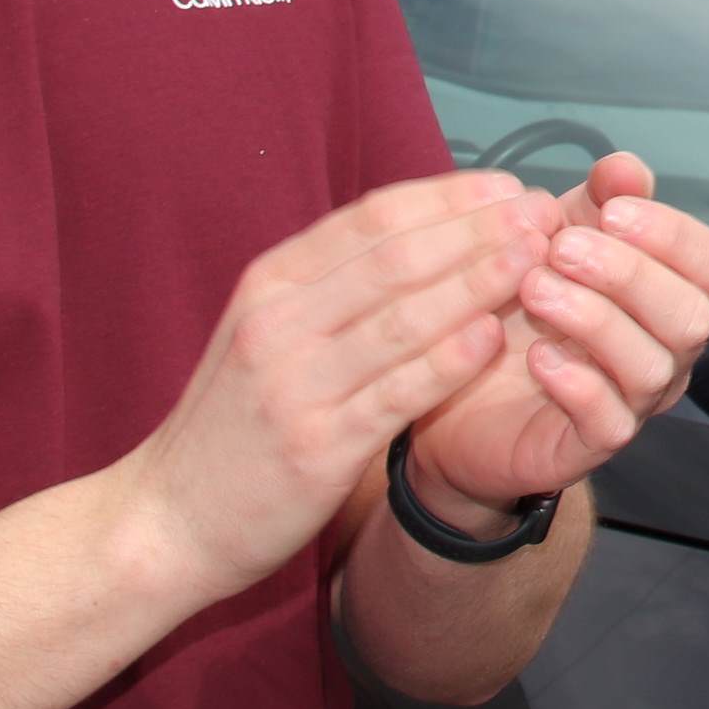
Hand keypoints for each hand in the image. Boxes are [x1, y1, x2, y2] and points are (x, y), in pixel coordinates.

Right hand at [115, 171, 543, 606]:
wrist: (167, 522)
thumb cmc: (233, 423)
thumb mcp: (266, 332)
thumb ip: (331, 286)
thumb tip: (422, 233)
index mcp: (269, 284)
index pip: (370, 219)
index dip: (446, 197)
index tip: (506, 186)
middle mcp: (278, 322)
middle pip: (394, 256)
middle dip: (476, 228)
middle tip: (540, 211)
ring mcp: (295, 384)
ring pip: (403, 315)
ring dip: (477, 280)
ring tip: (535, 259)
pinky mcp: (317, 446)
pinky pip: (398, 391)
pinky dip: (450, 359)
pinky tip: (494, 337)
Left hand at [406, 153, 708, 514]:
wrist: (456, 387)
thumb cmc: (523, 303)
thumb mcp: (555, 235)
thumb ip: (595, 201)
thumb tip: (625, 167)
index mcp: (668, 293)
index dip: (676, 235)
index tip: (611, 210)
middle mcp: (666, 350)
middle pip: (693, 316)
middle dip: (629, 273)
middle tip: (560, 248)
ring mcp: (633, 402)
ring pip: (652, 366)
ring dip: (594, 319)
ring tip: (533, 290)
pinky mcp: (589, 445)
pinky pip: (609, 422)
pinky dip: (577, 383)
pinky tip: (535, 354)